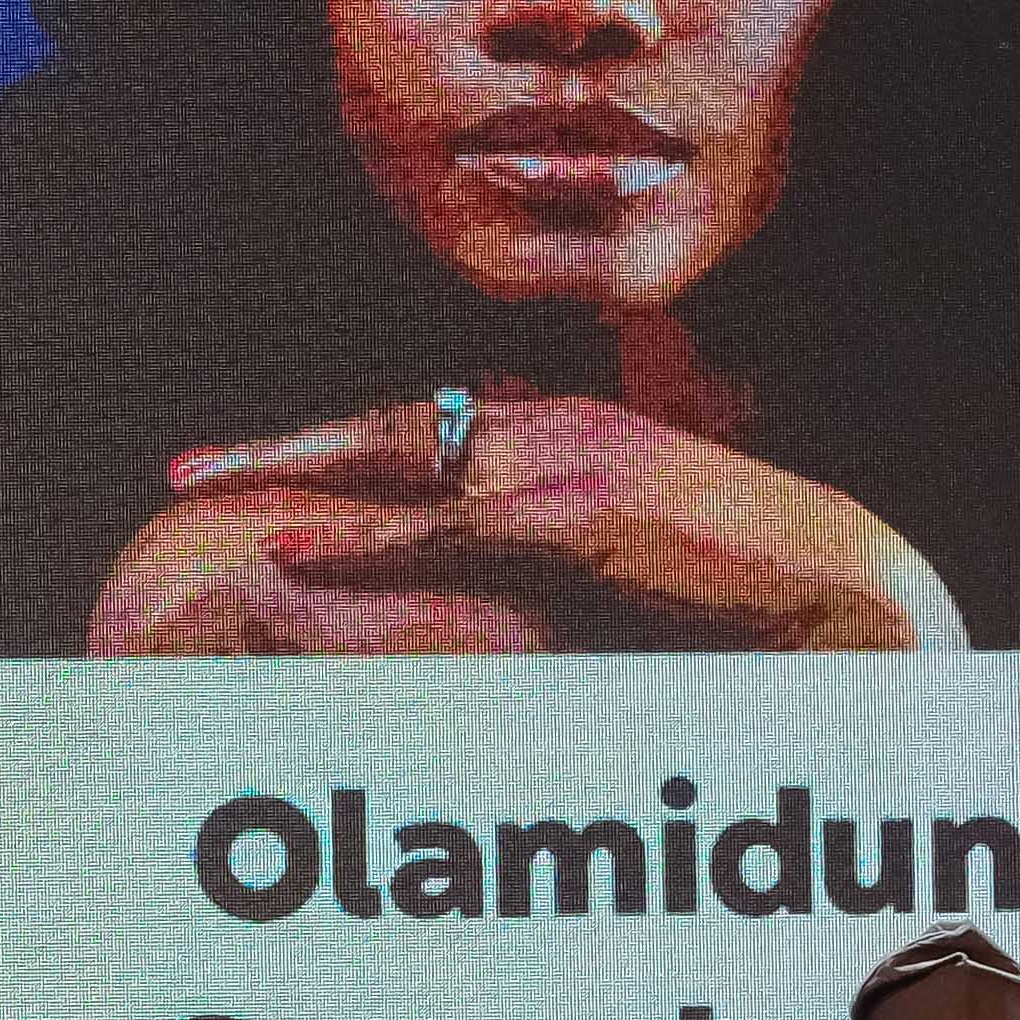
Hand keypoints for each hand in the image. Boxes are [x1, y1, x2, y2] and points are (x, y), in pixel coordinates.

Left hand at [100, 393, 962, 656]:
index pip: (423, 423)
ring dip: (290, 469)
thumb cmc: (743, 588)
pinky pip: (445, 525)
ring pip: (395, 453)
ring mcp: (565, 459)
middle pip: (385, 423)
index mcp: (566, 427)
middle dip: (279, 445)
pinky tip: (291, 546)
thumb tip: (487, 597)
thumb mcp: (628, 561)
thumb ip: (553, 556)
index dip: (334, 446)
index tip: (260, 465)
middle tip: (184, 469)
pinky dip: (362, 536)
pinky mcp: (577, 513)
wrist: (835, 578)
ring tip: (202, 489)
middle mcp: (556, 421)